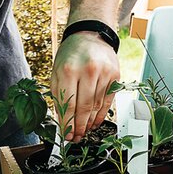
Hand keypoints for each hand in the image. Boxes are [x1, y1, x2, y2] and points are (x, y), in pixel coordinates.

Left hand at [51, 27, 121, 141]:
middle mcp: (88, 71)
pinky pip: (108, 100)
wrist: (90, 36)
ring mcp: (104, 72)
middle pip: (84, 107)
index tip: (66, 135)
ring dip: (90, 122)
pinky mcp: (115, 75)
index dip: (67, 123)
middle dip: (79, 126)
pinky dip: (102, 113)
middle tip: (76, 138)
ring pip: (97, 105)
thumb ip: (58, 96)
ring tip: (84, 131)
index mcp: (69, 70)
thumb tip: (63, 122)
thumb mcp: (57, 72)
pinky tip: (95, 122)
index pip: (68, 104)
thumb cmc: (70, 55)